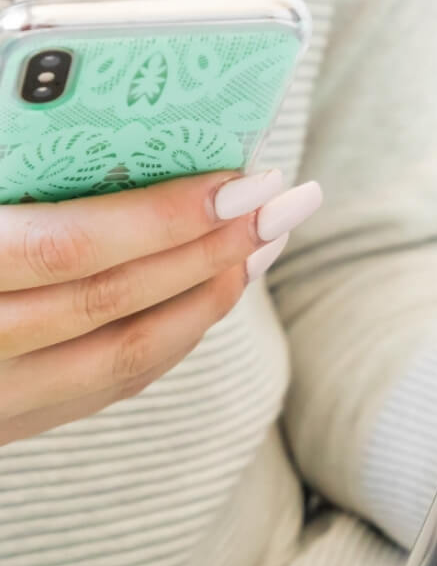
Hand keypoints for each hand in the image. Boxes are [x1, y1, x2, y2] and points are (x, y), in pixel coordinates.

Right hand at [0, 170, 321, 445]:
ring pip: (132, 354)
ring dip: (210, 297)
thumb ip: (21, 184)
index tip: (240, 182)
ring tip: (263, 244)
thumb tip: (118, 147)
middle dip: (213, 251)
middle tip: (281, 206)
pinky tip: (216, 291)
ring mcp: (3, 395)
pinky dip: (178, 334)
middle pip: (120, 302)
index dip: (163, 217)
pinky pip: (120, 380)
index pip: (72, 247)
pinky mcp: (20, 418)